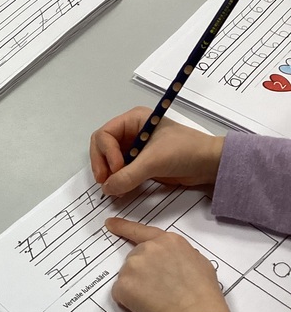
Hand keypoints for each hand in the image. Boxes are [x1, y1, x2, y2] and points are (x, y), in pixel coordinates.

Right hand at [90, 106, 224, 195]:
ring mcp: (134, 148)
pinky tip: (121, 190)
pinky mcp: (140, 163)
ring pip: (109, 161)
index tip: (118, 169)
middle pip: (102, 148)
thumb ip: (128, 176)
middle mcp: (131, 132)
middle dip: (102, 165)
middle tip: (106, 183)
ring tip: (114, 189)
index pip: (104, 135)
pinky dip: (118, 181)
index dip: (106, 154)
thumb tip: (106, 189)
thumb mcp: (154, 161)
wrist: (210, 164)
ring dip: (109, 175)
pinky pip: (120, 172)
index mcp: (133, 120)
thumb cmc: (185, 151)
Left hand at [106, 217, 233, 311]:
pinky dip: (130, 301)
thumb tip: (172, 261)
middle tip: (159, 289)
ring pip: (128, 276)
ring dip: (136, 286)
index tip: (110, 223)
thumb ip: (180, 254)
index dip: (123, 227)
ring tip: (157, 300)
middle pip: (135, 258)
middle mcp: (147, 249)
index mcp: (168, 241)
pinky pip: (121, 293)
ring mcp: (132, 266)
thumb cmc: (202, 294)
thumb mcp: (199, 262)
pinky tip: (147, 307)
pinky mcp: (122, 285)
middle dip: (142, 272)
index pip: (140, 231)